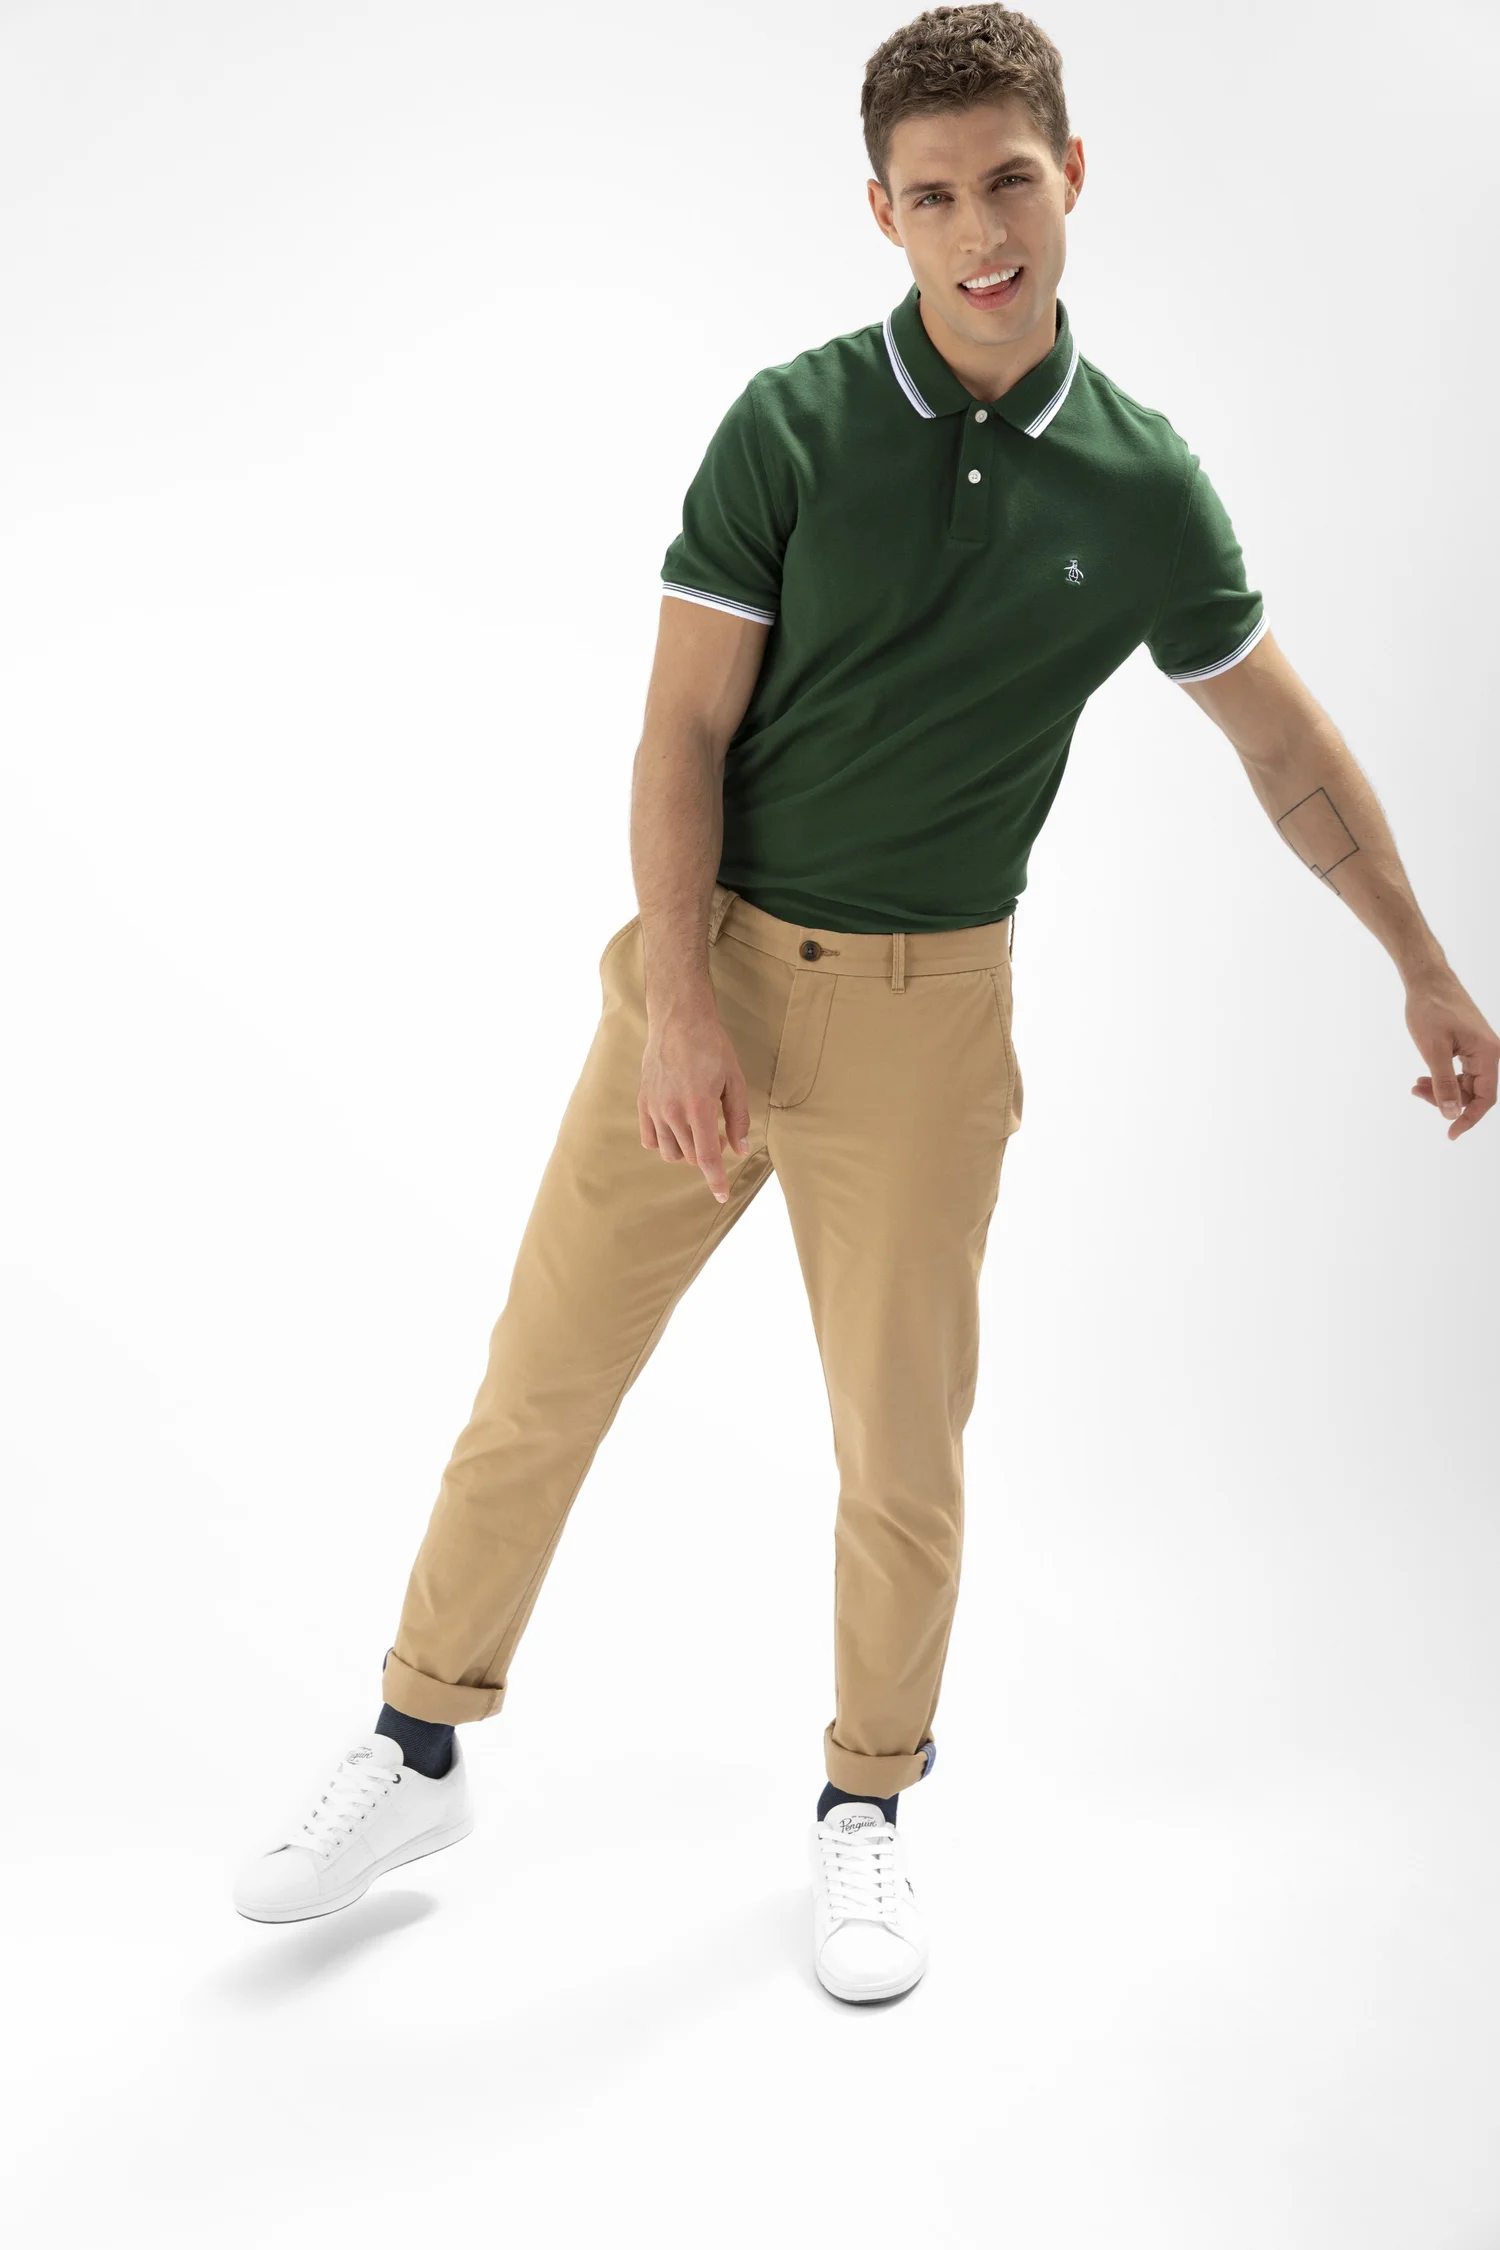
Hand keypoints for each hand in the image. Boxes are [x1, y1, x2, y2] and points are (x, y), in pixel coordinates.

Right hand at [639, 998, 751, 1201]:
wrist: (678, 1021)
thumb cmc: (712, 1047)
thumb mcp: (734, 1081)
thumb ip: (738, 1118)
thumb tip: (740, 1148)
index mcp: (698, 1108)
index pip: (706, 1158)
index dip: (716, 1180)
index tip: (722, 1195)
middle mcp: (673, 1112)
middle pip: (690, 1156)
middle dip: (707, 1155)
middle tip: (719, 1134)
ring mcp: (654, 1108)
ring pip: (669, 1151)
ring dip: (687, 1150)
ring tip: (697, 1130)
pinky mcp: (643, 1102)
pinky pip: (650, 1138)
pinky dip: (664, 1142)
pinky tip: (676, 1128)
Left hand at [1405, 971, 1497, 1138]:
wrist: (1427, 979)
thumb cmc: (1430, 1008)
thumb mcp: (1433, 1050)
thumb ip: (1444, 1083)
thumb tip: (1451, 1114)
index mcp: (1488, 1054)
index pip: (1485, 1098)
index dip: (1469, 1119)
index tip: (1450, 1134)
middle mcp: (1489, 1052)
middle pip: (1473, 1092)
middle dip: (1446, 1100)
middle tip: (1417, 1092)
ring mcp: (1479, 1049)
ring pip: (1464, 1083)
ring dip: (1441, 1089)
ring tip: (1415, 1086)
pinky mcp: (1468, 1046)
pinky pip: (1459, 1072)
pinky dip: (1441, 1078)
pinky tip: (1422, 1079)